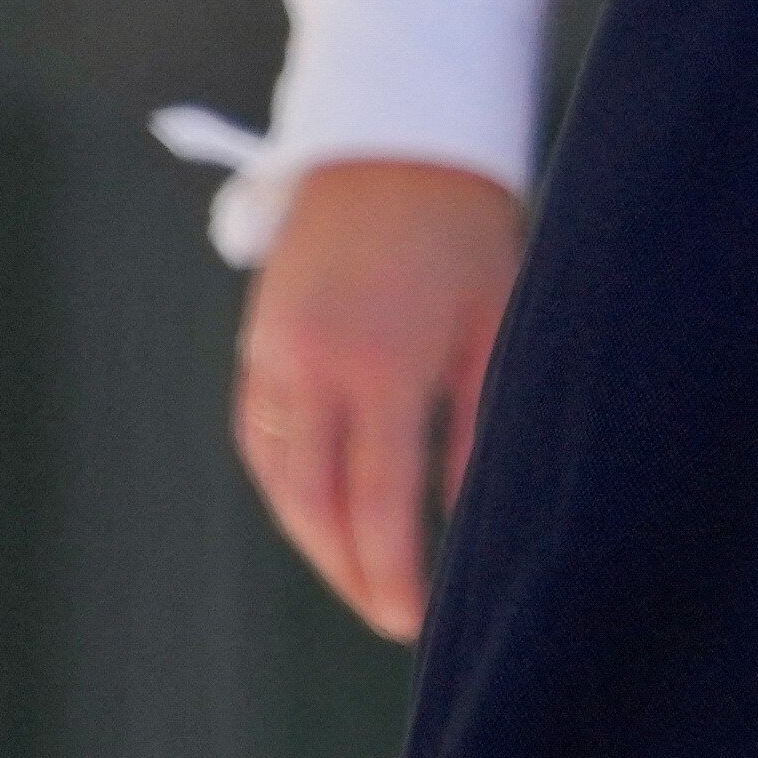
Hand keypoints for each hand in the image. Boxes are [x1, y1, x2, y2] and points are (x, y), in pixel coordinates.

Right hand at [235, 158, 523, 639]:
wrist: (397, 135)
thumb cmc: (470, 225)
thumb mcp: (498, 318)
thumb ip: (480, 420)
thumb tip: (475, 511)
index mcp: (382, 365)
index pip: (379, 500)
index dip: (391, 571)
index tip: (411, 622)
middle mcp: (313, 367)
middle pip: (314, 504)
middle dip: (347, 569)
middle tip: (387, 612)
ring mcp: (274, 353)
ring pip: (278, 477)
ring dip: (312, 533)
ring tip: (358, 571)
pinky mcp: (259, 338)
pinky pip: (259, 434)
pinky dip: (284, 482)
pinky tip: (317, 507)